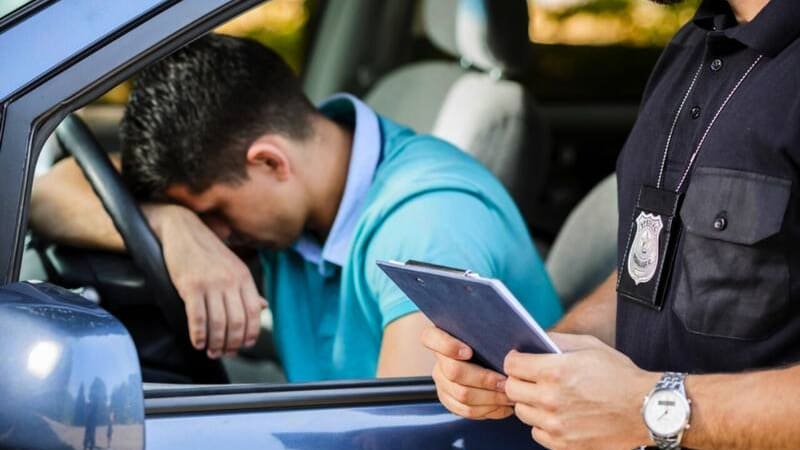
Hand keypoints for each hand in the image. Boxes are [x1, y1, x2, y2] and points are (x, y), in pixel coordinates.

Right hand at [145, 204, 266, 358]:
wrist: (183, 229)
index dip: (250, 333)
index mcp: (243, 277)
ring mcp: (211, 283)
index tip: (243, 345)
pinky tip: (198, 342)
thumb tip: (263, 307)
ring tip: (211, 351)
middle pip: (237, 322)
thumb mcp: (233, 267)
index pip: (254, 312)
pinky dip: (199, 335)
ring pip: (219, 323)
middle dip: (232, 343)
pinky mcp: (190, 286)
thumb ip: (247, 289)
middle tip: (224, 353)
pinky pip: (198, 318)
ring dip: (215, 343)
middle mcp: (230, 280)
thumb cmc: (207, 251)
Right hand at [421, 327, 513, 419]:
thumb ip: (486, 334)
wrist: (486, 360)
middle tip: (505, 381)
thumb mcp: (485, 334)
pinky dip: (487, 410)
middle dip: (483, 378)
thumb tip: (506, 346)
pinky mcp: (449, 400)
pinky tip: (503, 406)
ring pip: (462, 394)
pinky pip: (465, 410)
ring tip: (508, 395)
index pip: (430, 338)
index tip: (468, 352)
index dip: (448, 346)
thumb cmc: (488, 343)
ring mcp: (442, 382)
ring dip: (489, 397)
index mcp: (440, 338)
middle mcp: (438, 361)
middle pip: (454, 371)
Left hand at [503, 333, 658, 449]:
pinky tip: (559, 415)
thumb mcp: (589, 346)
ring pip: (522, 412)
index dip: (514, 360)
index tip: (520, 361)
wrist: (646, 409)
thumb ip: (556, 341)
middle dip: (519, 381)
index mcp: (554, 371)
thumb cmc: (620, 375)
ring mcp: (556, 424)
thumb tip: (533, 340)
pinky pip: (537, 433)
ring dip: (531, 403)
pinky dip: (543, 425)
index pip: (511, 365)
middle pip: (511, 389)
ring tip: (549, 397)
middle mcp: (550, 399)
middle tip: (532, 379)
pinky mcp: (564, 444)